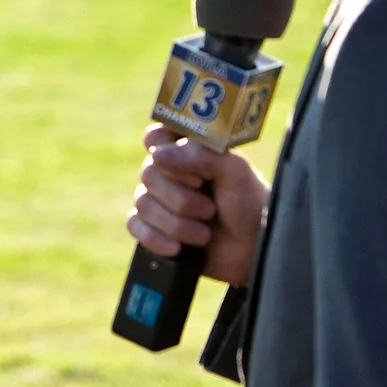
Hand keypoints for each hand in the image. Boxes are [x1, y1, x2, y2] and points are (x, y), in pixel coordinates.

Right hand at [126, 125, 269, 285]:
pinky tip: (178, 248)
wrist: (252, 250)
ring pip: (144, 204)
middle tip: (210, 209)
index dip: (169, 154)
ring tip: (204, 234)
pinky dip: (157, 239)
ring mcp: (158, 200)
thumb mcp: (234, 171)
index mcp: (186, 149)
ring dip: (177, 224)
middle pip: (148, 175)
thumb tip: (157, 156)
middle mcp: (167, 172)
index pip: (155, 137)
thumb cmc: (248, 203)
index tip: (197, 173)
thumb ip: (200, 155)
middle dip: (181, 199)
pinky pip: (135, 226)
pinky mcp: (152, 227)